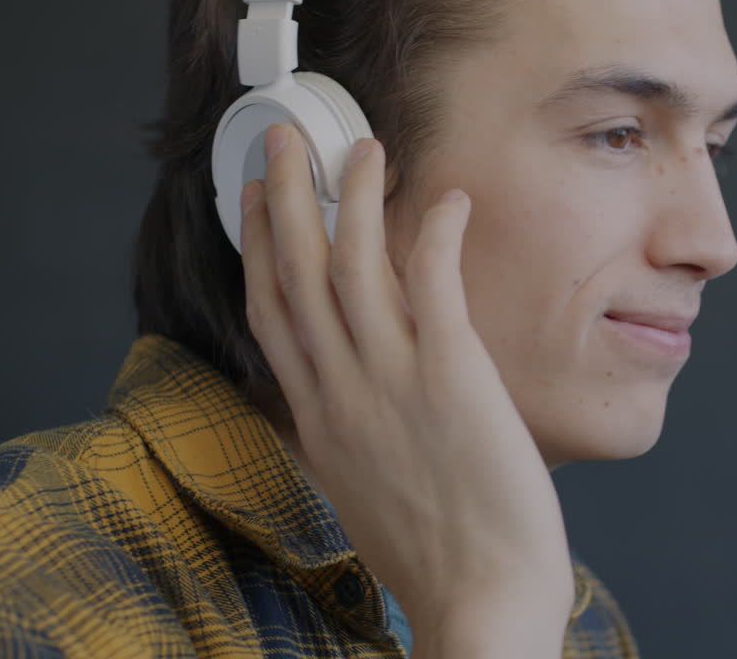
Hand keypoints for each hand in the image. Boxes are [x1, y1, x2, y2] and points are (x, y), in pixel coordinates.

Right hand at [238, 123, 573, 656]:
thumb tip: (341, 398)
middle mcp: (341, 389)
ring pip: (351, 263)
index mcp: (317, 417)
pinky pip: (430, 282)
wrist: (479, 595)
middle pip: (294, 272)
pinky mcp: (450, 374)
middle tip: (284, 141)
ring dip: (354, 196)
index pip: (271, 314)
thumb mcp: (360, 487)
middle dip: (284, 197)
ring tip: (364, 148)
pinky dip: (434, 232)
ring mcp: (391, 378)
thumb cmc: (434, 551)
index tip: (256, 202)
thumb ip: (343, 433)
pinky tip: (447, 200)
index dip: (258, 248)